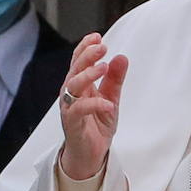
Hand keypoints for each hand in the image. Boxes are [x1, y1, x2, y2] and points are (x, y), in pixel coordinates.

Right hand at [58, 33, 129, 180]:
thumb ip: (114, 79)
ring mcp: (69, 108)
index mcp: (78, 85)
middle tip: (102, 46)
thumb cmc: (96, 125)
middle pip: (74, 69)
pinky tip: (109, 104)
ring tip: (104, 68)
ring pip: (72, 86)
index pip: (78, 61)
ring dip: (88, 75)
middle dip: (87, 56)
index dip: (85, 48)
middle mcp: (70, 93)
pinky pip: (79, 110)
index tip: (97, 37)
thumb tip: (121, 57)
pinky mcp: (72, 123)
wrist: (91, 154)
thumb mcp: (111, 98)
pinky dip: (94, 105)